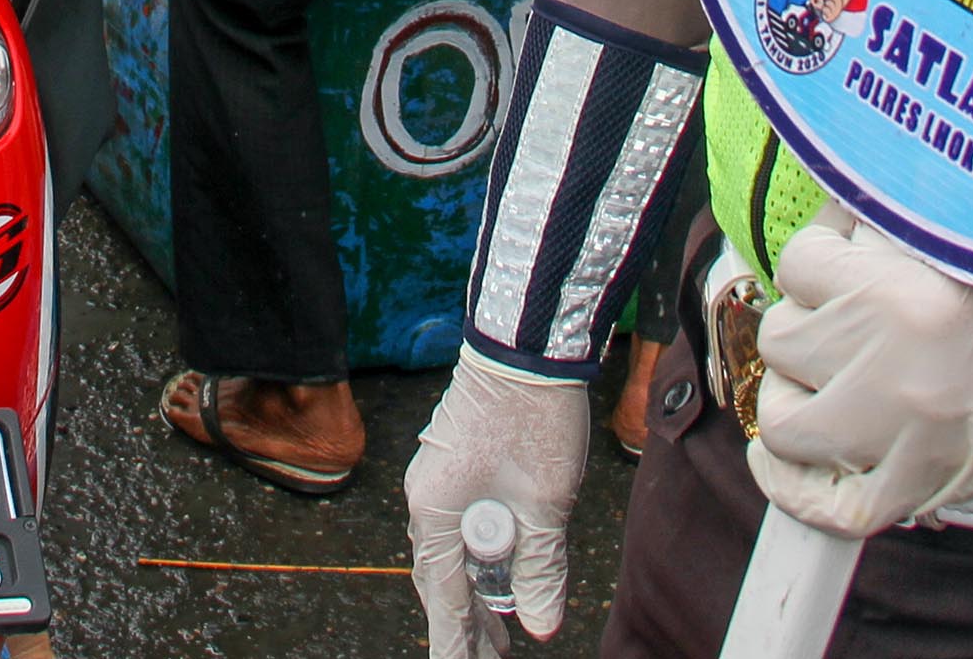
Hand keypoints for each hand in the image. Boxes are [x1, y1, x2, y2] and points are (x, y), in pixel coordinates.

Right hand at [406, 349, 586, 654]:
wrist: (528, 344)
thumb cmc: (533, 418)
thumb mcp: (545, 505)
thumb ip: (540, 569)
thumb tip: (539, 625)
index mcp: (437, 511)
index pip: (443, 597)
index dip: (454, 641)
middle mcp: (427, 498)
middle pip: (442, 576)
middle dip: (468, 620)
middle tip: (492, 656)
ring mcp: (439, 477)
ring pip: (454, 550)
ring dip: (478, 587)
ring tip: (502, 627)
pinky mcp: (456, 462)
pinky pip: (463, 523)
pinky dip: (482, 553)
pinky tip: (505, 566)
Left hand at [745, 208, 972, 536]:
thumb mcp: (961, 227)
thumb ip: (883, 219)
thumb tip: (823, 222)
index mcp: (900, 294)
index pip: (798, 264)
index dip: (822, 258)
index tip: (848, 261)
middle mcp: (893, 372)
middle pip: (783, 340)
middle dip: (812, 322)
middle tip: (851, 317)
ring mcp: (904, 439)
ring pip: (784, 420)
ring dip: (799, 394)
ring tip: (833, 375)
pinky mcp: (922, 488)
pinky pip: (825, 506)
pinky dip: (793, 484)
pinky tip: (787, 458)